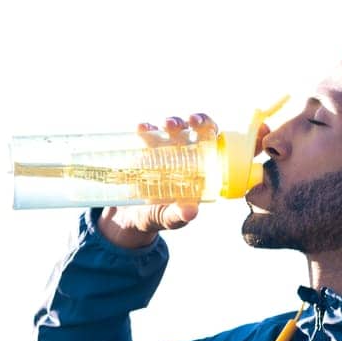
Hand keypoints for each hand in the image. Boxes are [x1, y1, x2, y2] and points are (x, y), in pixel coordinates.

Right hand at [98, 112, 217, 249]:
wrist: (130, 216)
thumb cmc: (157, 217)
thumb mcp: (168, 218)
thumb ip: (178, 216)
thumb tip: (190, 212)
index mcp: (198, 171)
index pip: (211, 144)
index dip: (211, 130)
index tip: (205, 128)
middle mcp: (185, 155)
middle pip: (196, 131)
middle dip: (195, 121)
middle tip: (189, 123)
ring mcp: (165, 150)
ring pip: (173, 128)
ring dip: (172, 122)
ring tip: (165, 126)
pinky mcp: (146, 149)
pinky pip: (148, 134)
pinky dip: (146, 129)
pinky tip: (142, 128)